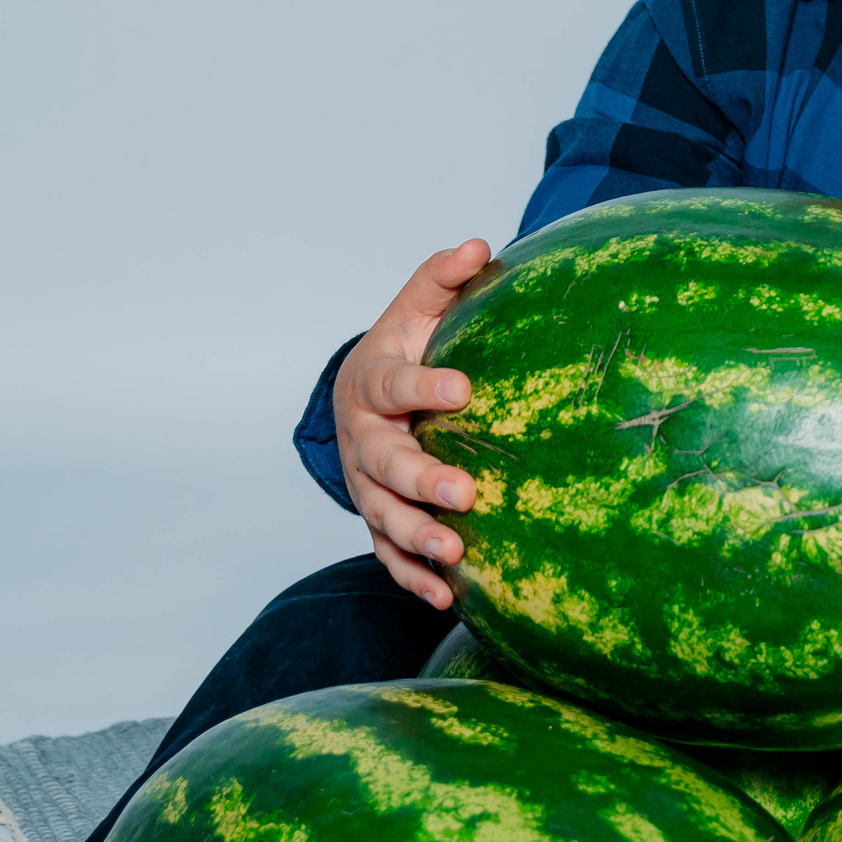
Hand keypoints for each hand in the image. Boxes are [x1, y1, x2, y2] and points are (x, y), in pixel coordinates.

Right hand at [333, 240, 491, 608]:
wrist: (360, 398)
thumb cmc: (402, 350)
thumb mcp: (416, 311)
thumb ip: (442, 280)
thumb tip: (480, 244)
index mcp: (372, 382)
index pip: (394, 383)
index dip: (424, 387)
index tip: (464, 389)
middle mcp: (364, 439)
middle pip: (386, 464)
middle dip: (422, 480)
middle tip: (464, 492)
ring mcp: (368, 485)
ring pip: (383, 516)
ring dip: (417, 536)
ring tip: (454, 551)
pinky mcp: (378, 520)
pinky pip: (390, 554)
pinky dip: (413, 577)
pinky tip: (447, 597)